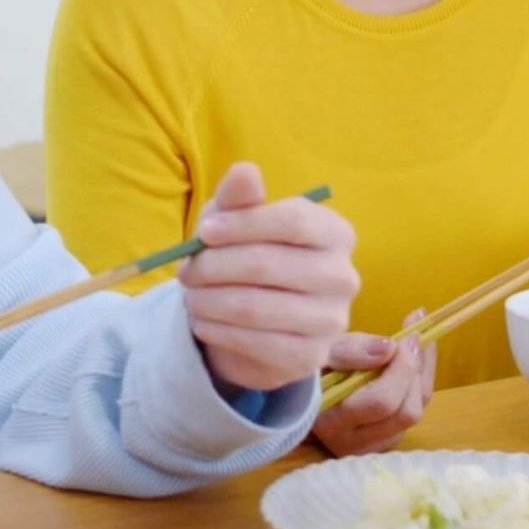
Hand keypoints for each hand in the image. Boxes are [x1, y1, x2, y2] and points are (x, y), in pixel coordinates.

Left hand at [178, 162, 359, 391]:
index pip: (293, 220)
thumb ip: (240, 197)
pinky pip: (254, 344)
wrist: (254, 322)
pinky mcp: (311, 358)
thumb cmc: (246, 255)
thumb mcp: (236, 221)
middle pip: (268, 264)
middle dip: (213, 267)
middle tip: (184, 271)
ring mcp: (332, 321)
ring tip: (190, 296)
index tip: (204, 232)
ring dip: (208, 301)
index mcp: (335, 232)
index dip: (243, 224)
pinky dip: (217, 330)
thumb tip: (244, 170)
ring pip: (255, 307)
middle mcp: (343, 276)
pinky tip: (202, 322)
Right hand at [311, 311, 438, 455]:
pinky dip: (421, 382)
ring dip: (422, 374)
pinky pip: (415, 411)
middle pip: (406, 412)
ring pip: (415, 412)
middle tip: (414, 337)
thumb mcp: (321, 351)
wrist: (305, 390)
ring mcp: (374, 445)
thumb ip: (350, 350)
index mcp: (331, 423)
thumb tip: (389, 348)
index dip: (401, 368)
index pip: (380, 402)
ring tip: (416, 342)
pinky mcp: (387, 441)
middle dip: (415, 371)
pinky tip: (415, 358)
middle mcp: (354, 442)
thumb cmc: (310, 368)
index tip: (407, 335)